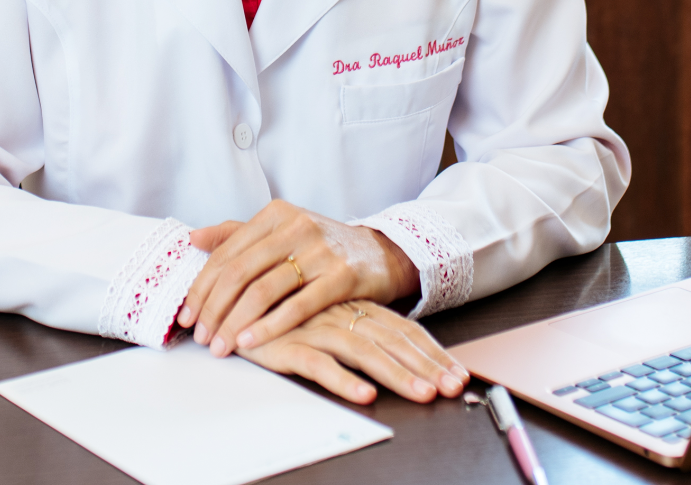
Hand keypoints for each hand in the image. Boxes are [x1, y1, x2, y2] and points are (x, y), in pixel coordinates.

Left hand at [178, 199, 417, 355]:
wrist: (381, 253)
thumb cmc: (323, 246)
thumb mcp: (282, 230)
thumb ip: (237, 234)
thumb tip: (193, 238)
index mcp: (275, 214)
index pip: (227, 254)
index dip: (202, 288)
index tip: (187, 317)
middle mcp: (296, 226)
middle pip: (239, 272)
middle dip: (214, 309)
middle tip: (202, 338)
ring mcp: (320, 249)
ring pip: (263, 290)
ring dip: (236, 323)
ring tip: (222, 346)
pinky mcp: (342, 275)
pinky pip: (298, 305)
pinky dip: (269, 326)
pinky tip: (251, 342)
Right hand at [238, 300, 467, 403]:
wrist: (233, 295)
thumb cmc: (283, 307)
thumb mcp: (325, 313)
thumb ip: (357, 321)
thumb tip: (395, 346)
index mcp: (354, 306)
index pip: (403, 328)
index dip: (431, 351)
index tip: (458, 374)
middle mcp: (341, 314)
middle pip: (393, 341)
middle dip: (426, 366)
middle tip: (452, 388)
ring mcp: (315, 328)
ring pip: (364, 352)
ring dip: (396, 375)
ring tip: (421, 394)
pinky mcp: (288, 344)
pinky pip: (319, 363)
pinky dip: (342, 380)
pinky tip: (364, 395)